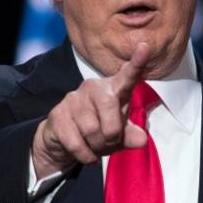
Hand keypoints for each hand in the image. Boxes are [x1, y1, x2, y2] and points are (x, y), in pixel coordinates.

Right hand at [32, 43, 149, 178]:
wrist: (64, 141)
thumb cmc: (98, 132)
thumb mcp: (119, 136)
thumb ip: (131, 137)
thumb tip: (141, 139)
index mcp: (113, 90)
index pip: (128, 75)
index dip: (137, 62)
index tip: (145, 47)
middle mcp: (93, 88)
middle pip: (109, 106)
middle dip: (112, 132)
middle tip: (110, 142)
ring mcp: (73, 99)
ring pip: (92, 129)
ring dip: (97, 147)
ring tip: (96, 147)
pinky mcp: (58, 114)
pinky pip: (76, 141)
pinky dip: (85, 155)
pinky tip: (87, 155)